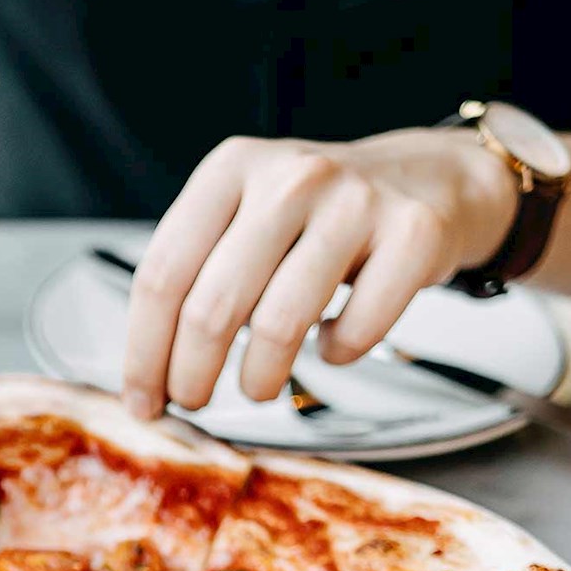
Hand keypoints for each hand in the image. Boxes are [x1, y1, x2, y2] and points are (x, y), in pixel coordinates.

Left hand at [119, 130, 519, 418]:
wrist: (428, 179)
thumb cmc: (320, 214)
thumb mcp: (247, 214)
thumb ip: (198, 273)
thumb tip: (149, 375)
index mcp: (231, 168)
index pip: (163, 274)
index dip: (144, 351)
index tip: (142, 399)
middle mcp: (289, 177)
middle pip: (211, 308)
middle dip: (192, 377)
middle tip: (195, 402)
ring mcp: (355, 202)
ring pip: (279, 325)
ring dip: (259, 379)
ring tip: (259, 386)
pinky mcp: (413, 235)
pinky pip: (356, 330)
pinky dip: (336, 356)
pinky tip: (332, 345)